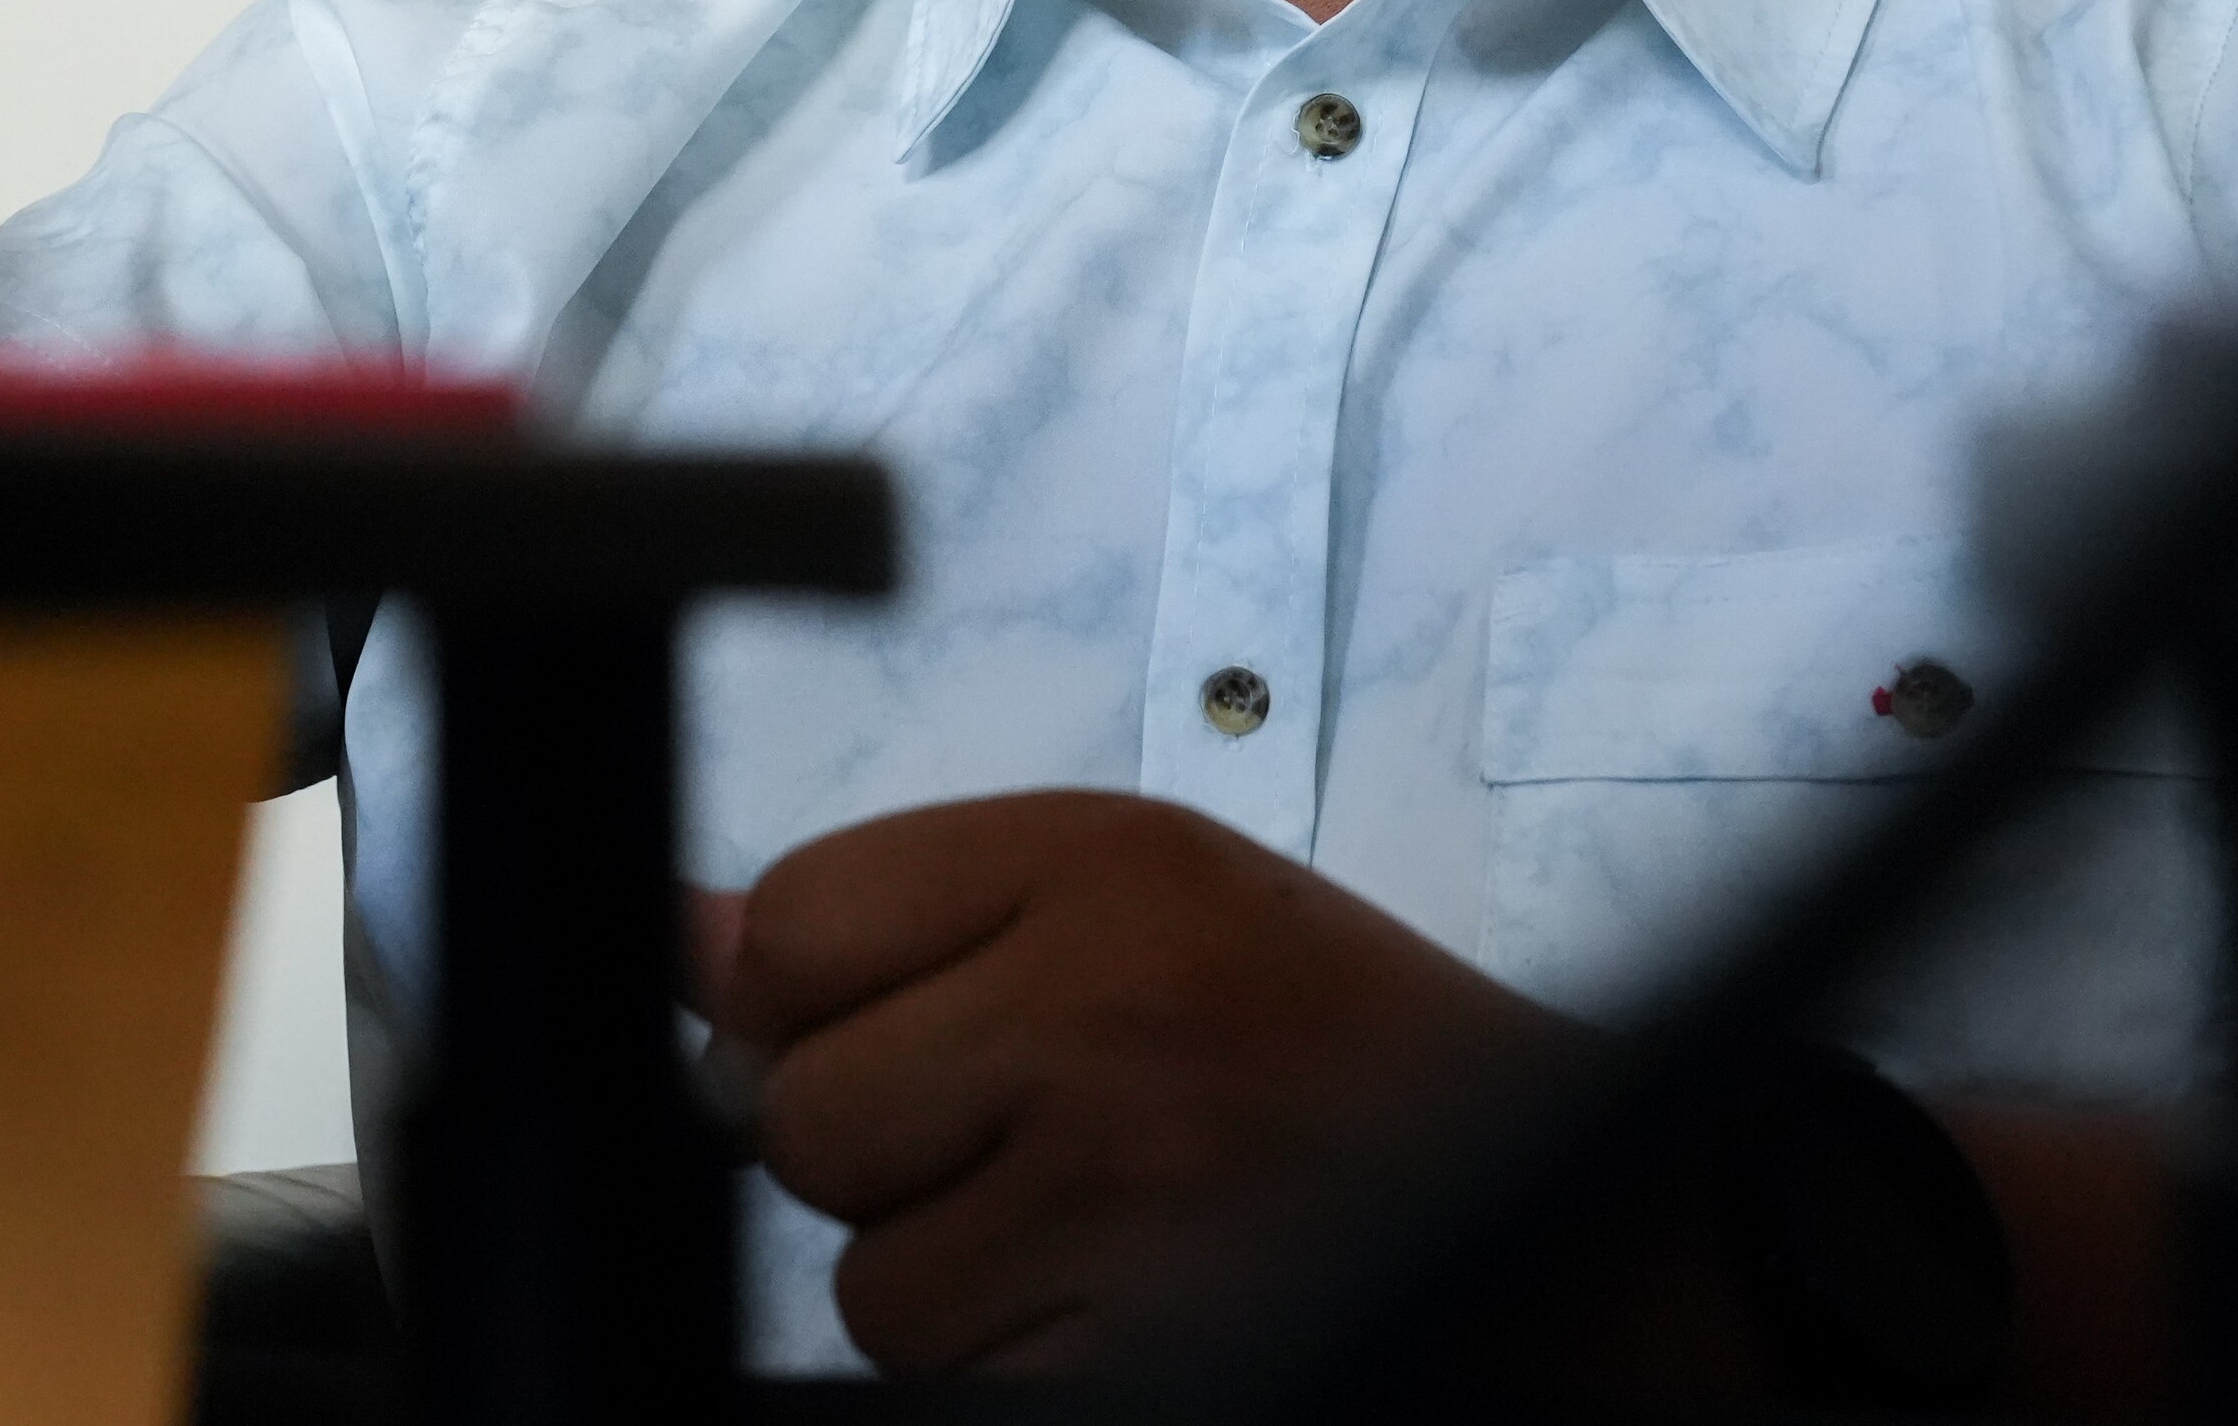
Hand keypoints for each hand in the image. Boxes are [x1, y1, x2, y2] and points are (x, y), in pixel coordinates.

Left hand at [692, 789, 1578, 1376]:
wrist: (1561, 1193)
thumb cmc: (1328, 1037)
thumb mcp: (1137, 896)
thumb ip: (903, 912)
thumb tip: (677, 940)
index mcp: (1101, 863)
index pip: (789, 928)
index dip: (809, 1005)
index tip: (906, 1032)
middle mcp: (1101, 1009)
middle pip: (802, 1116)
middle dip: (881, 1153)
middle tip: (1023, 1141)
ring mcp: (1120, 1194)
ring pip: (869, 1284)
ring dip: (954, 1281)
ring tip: (1100, 1226)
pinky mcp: (1134, 1351)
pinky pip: (958, 1380)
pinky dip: (1018, 1365)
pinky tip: (1125, 1303)